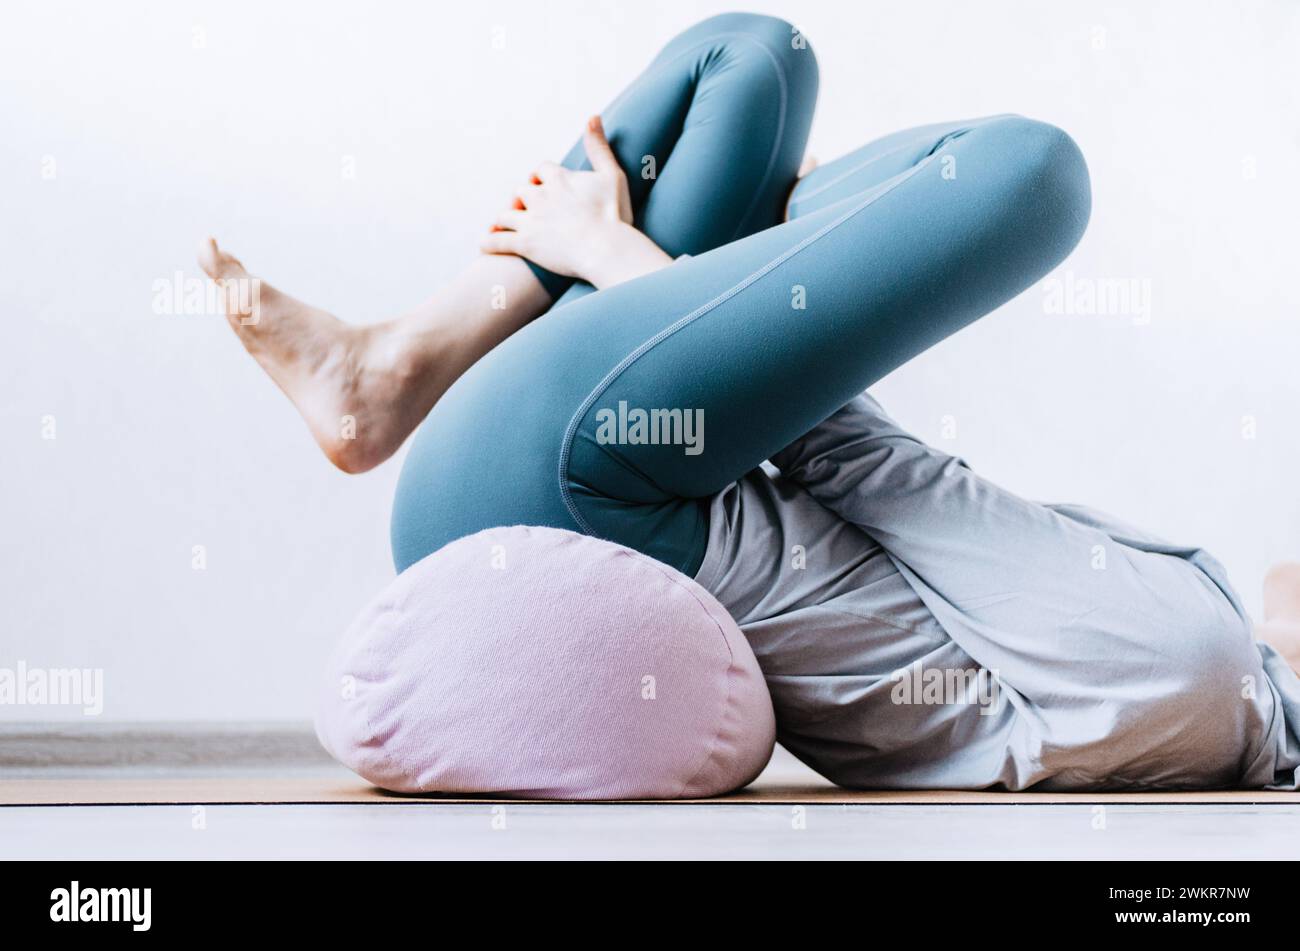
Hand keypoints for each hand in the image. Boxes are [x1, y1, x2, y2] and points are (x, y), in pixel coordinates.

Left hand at [481, 116, 670, 287]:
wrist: (607, 249)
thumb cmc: (614, 215)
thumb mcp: (612, 175)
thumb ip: (599, 147)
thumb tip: (592, 116)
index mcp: (559, 179)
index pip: (542, 170)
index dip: (543, 177)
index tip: (546, 185)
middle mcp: (540, 197)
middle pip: (521, 191)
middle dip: (523, 198)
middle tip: (527, 208)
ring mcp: (530, 221)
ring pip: (505, 215)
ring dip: (504, 219)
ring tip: (505, 226)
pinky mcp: (525, 244)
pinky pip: (497, 241)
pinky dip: (489, 243)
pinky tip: (485, 246)